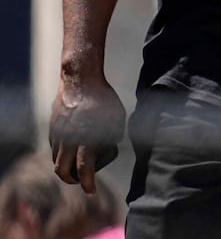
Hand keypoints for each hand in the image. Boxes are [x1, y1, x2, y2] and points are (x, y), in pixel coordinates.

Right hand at [49, 74, 126, 193]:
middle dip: (71, 180)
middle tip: (81, 181)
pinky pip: (54, 147)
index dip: (88, 182)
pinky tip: (71, 150)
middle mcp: (68, 139)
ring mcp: (57, 133)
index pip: (84, 167)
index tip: (91, 191)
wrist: (80, 79)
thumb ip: (112, 135)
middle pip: (62, 170)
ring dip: (65, 167)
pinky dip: (62, 154)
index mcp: (86, 137)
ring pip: (56, 159)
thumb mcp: (116, 118)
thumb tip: (110, 146)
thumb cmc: (103, 98)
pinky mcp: (52, 127)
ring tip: (77, 167)